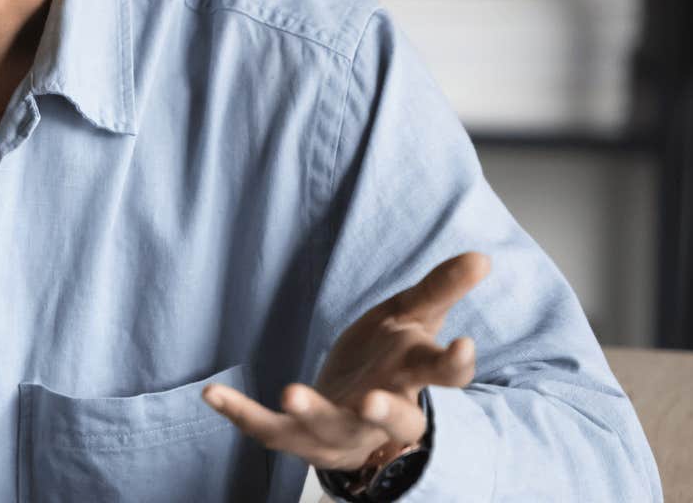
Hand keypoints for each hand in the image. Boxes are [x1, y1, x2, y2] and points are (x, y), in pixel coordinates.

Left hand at [202, 251, 488, 472]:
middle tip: (370, 402)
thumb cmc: (390, 359)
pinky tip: (211, 394)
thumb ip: (440, 290)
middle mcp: (381, 414)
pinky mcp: (298, 436)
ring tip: (291, 392)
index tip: (463, 345)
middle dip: (383, 414)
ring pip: (329, 430)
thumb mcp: (412, 318)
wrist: (357, 411)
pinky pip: (268, 430)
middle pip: (392, 420)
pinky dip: (240, 414)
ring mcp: (339, 430)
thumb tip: (481, 256)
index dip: (453, 365)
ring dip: (311, 413)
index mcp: (413, 379)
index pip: (442, 378)